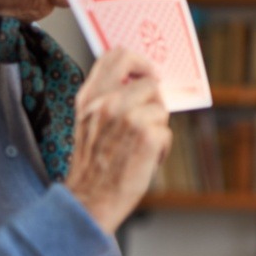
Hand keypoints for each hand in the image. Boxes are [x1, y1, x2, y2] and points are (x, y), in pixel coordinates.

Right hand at [65, 48, 169, 235]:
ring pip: (161, 109)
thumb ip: (108, 99)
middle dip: (155, 103)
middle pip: (151, 82)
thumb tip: (141, 83)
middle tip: (148, 122)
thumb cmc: (93, 165)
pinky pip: (166, 132)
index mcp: (90, 96)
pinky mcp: (146, 136)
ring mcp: (128, 118)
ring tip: (140, 147)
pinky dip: (161, 149)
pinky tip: (144, 160)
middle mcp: (107, 103)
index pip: (117, 55)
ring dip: (157, 129)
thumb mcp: (88, 122)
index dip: (140, 62)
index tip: (147, 76)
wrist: (89, 200)